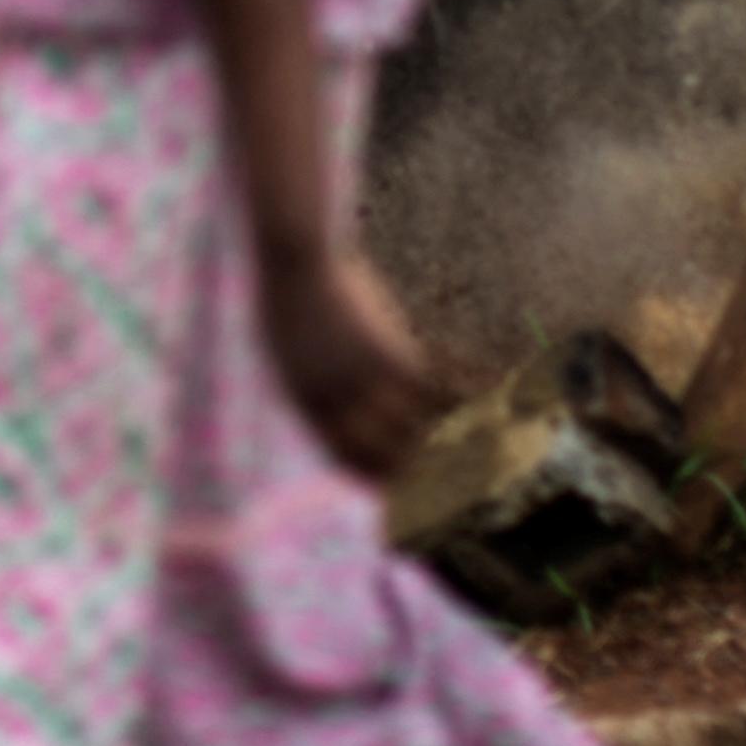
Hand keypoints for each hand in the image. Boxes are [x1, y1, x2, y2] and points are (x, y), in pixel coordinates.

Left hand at [261, 251, 444, 483]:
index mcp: (303, 402)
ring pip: (406, 426)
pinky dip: (444, 393)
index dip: (366, 472)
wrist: (296, 262)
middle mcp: (334, 400)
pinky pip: (425, 388)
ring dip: (425, 434)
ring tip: (442, 436)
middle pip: (377, 450)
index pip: (341, 454)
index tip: (385, 483)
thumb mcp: (285, 350)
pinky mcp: (388, 353)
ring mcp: (362, 378)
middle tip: (421, 466)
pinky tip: (461, 394)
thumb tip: (331, 401)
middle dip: (401, 464)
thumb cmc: (285, 299)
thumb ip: (309, 381)